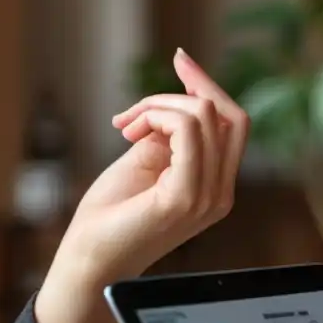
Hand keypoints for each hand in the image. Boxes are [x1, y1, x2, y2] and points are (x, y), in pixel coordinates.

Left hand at [34, 50, 247, 322]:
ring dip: (157, 105)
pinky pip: (187, 131)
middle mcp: (220, 193)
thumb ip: (169, 133)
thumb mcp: (145, 159)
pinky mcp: (186, 197)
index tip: (180, 60)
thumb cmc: (110, 215)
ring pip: (203, 115)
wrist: (88, 263)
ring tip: (125, 126)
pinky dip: (155, 117)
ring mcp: (207, 197)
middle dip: (191, 85)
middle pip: (230, 114)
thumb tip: (179, 97)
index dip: (209, 86)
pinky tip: (129, 133)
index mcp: (215, 185)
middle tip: (149, 89)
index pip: (234, 123)